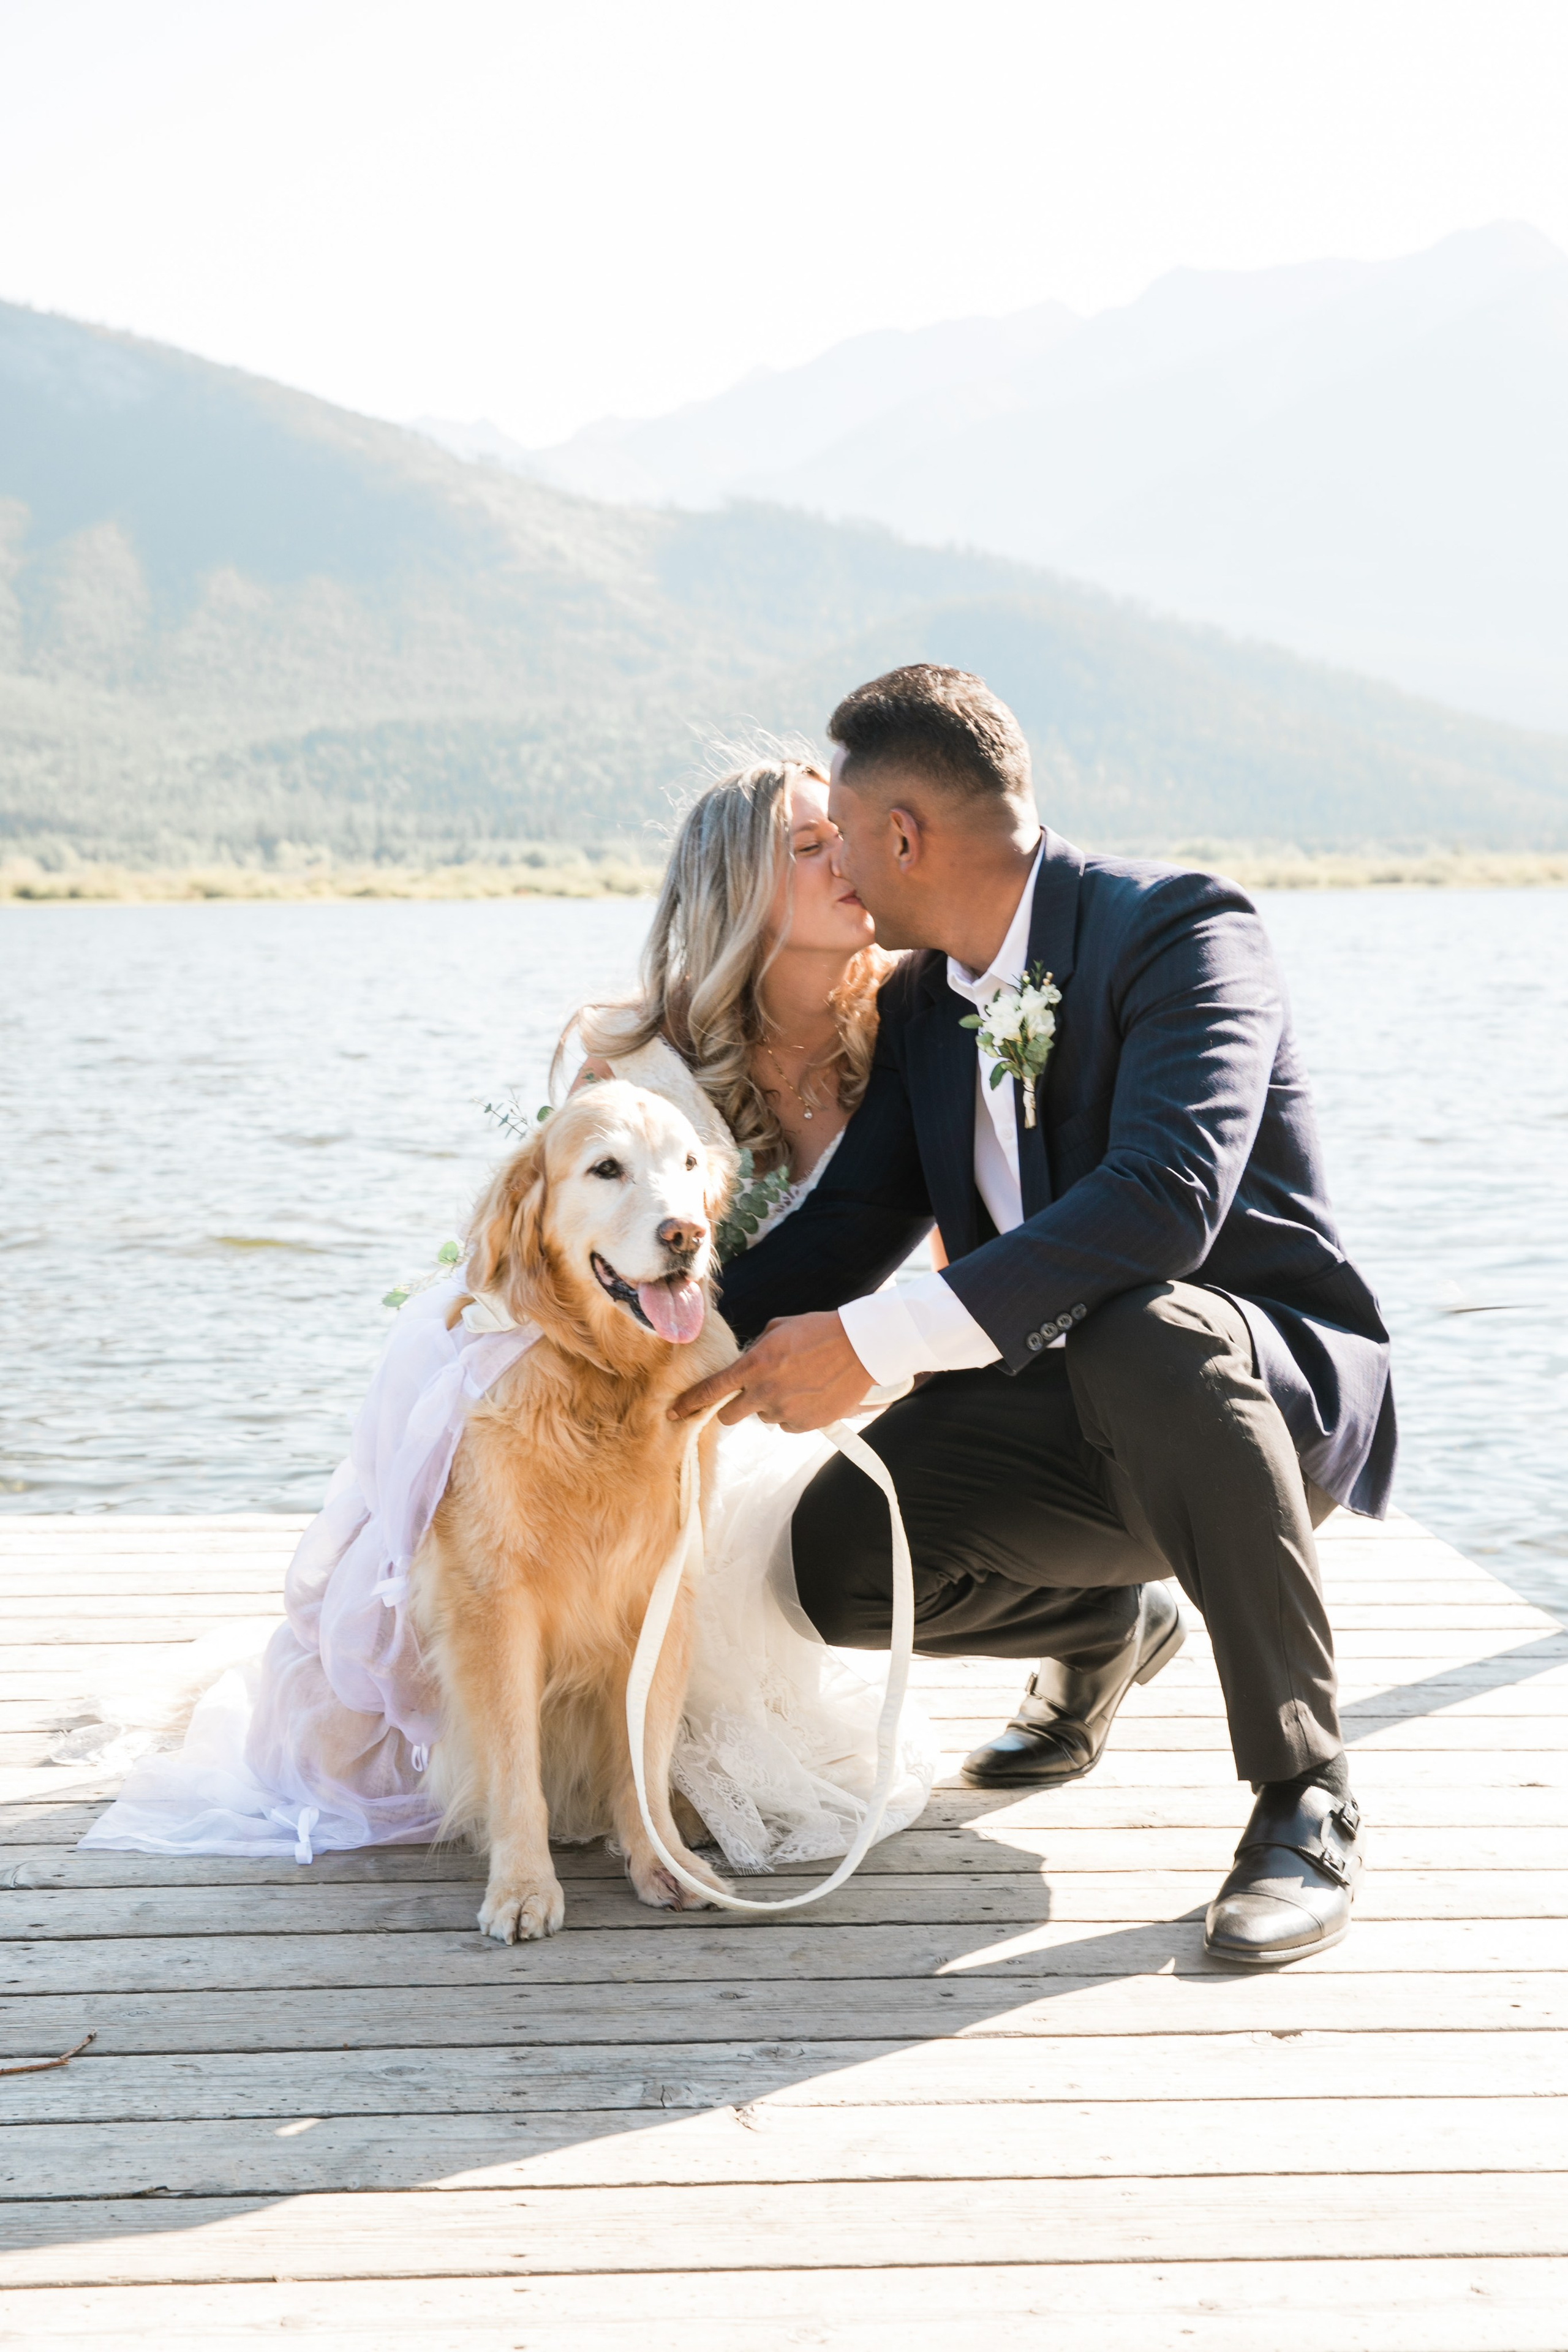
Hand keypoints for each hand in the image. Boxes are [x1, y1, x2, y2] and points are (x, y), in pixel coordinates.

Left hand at [671, 1311, 873, 1431]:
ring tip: (797, 1384)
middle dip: (733, 1409)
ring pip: (764, 1418)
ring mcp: (786, 1412)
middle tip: (750, 1394)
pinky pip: (788, 1425)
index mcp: (754, 1366)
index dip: (688, 1404)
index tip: (674, 1414)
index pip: (711, 1391)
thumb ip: (755, 1351)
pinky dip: (794, 1413)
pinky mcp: (806, 1424)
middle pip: (730, 1417)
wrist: (860, 1347)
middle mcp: (765, 1393)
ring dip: (771, 1406)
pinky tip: (810, 1394)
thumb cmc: (818, 1331)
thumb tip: (746, 1367)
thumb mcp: (778, 1330)